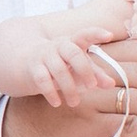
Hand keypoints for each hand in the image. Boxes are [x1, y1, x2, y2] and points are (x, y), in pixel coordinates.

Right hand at [0, 15, 115, 110]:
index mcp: (72, 43)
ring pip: (59, 69)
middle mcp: (58, 46)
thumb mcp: (76, 66)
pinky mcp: (33, 68)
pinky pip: (42, 79)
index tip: (109, 35)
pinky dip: (50, 92)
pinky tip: (57, 103)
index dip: (96, 33)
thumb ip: (94, 73)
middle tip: (92, 87)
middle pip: (73, 53)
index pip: (85, 34)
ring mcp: (44, 55)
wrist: (25, 60)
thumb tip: (112, 84)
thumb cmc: (59, 63)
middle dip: (84, 70)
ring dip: (69, 87)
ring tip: (75, 102)